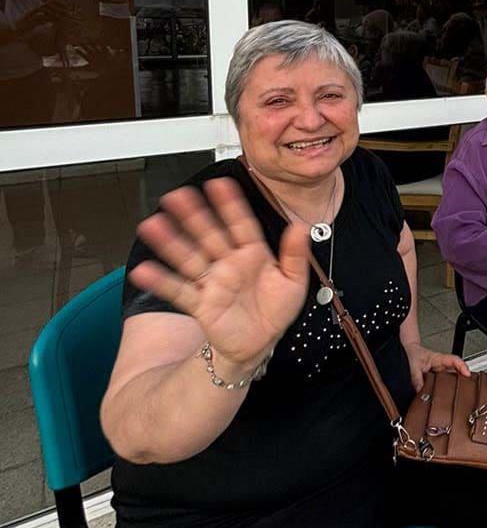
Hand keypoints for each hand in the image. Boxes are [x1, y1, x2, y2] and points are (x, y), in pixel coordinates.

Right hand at [129, 178, 310, 370]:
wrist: (261, 343)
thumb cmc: (276, 311)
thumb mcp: (293, 282)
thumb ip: (295, 254)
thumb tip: (301, 227)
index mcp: (253, 254)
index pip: (241, 225)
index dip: (230, 205)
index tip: (220, 185)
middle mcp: (228, 264)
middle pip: (209, 235)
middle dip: (194, 216)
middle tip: (178, 196)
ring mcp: (212, 282)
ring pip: (189, 257)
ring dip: (171, 242)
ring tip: (153, 224)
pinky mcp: (201, 303)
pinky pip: (179, 290)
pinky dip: (161, 281)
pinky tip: (144, 270)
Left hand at [404, 343, 471, 391]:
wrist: (408, 352)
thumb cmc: (412, 355)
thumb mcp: (413, 367)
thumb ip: (417, 379)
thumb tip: (421, 391)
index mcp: (439, 358)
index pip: (454, 360)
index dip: (462, 366)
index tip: (467, 374)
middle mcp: (442, 365)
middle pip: (457, 371)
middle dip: (463, 379)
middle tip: (467, 387)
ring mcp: (441, 371)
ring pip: (452, 377)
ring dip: (456, 384)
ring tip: (460, 392)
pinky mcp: (437, 378)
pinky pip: (445, 382)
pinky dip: (448, 388)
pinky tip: (448, 394)